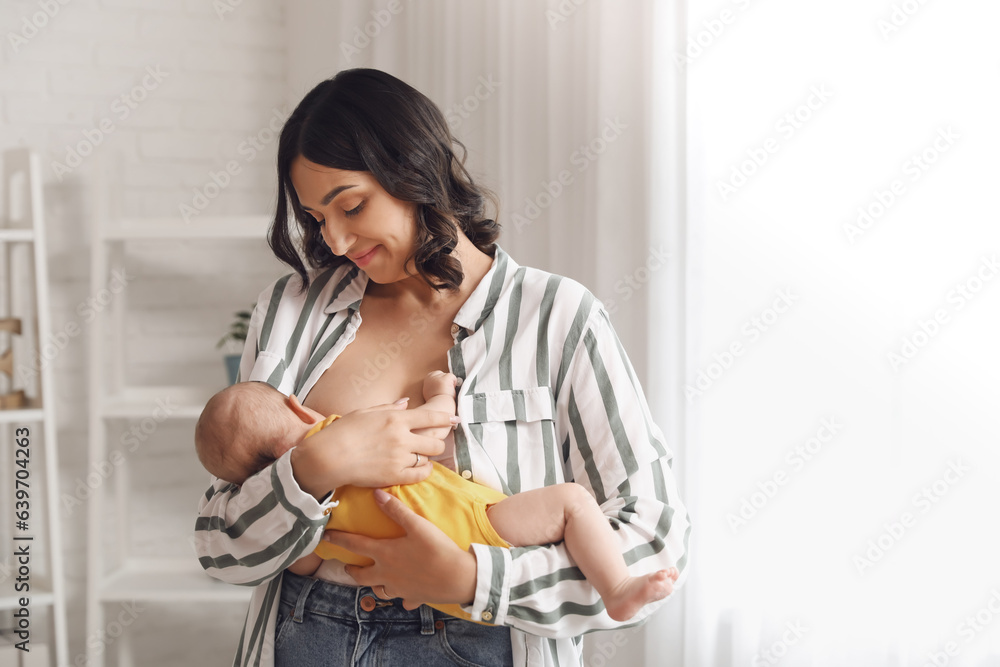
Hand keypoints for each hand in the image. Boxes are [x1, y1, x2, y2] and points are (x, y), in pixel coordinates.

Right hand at [290, 401, 455, 498]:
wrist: (328, 458)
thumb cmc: (342, 432)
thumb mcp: (365, 413)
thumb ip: (388, 408)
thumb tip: (406, 403)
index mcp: (395, 419)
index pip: (431, 418)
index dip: (446, 419)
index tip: (455, 420)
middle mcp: (402, 438)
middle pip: (435, 442)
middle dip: (437, 441)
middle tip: (433, 441)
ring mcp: (399, 458)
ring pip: (428, 458)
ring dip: (427, 456)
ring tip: (422, 454)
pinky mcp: (394, 476)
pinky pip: (419, 475)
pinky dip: (424, 471)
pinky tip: (422, 468)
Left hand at [324, 489, 476, 609]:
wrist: (458, 578)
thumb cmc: (437, 549)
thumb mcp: (417, 525)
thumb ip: (396, 510)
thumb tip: (376, 493)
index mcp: (385, 554)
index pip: (355, 545)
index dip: (339, 539)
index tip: (325, 537)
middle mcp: (387, 574)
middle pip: (361, 576)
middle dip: (351, 570)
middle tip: (347, 565)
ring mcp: (400, 589)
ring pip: (379, 590)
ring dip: (373, 584)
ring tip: (374, 579)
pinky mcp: (413, 597)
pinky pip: (402, 599)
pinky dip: (400, 596)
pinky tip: (405, 593)